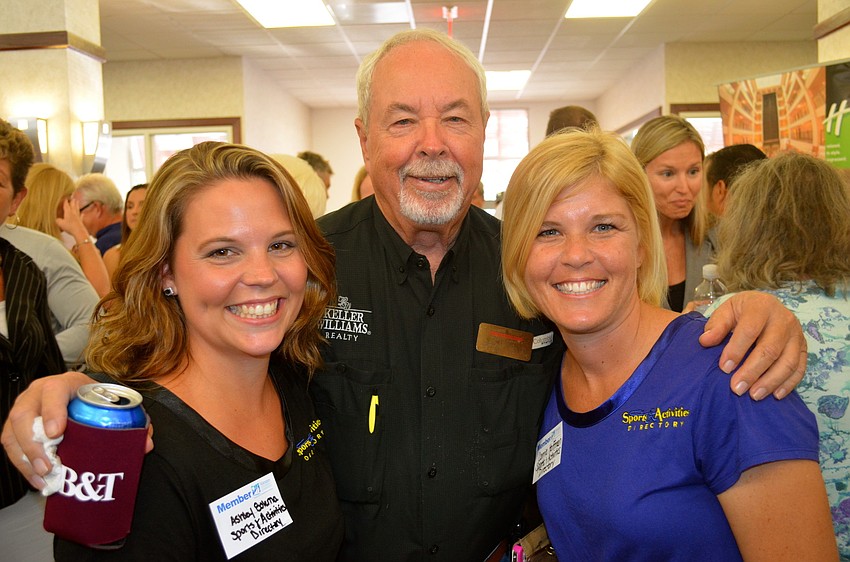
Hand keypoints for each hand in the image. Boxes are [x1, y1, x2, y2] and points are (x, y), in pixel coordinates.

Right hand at [1, 373, 154, 490]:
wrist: (80, 393)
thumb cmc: (94, 399)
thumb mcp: (112, 402)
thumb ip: (131, 420)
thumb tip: (145, 443)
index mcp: (64, 383)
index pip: (53, 392)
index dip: (52, 412)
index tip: (57, 433)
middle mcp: (38, 393)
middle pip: (24, 415)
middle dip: (34, 444)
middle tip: (50, 465)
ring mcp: (23, 408)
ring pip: (12, 432)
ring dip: (25, 458)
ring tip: (43, 477)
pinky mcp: (16, 425)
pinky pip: (10, 444)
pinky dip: (21, 464)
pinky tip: (36, 479)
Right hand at [56, 199, 90, 243]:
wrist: (79, 232)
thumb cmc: (70, 227)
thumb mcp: (60, 223)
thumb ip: (58, 220)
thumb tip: (57, 219)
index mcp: (68, 212)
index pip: (66, 205)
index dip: (66, 202)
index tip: (66, 198)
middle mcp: (73, 213)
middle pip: (73, 206)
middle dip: (72, 201)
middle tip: (73, 197)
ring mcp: (78, 217)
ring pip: (77, 209)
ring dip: (77, 205)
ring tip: (77, 201)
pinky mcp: (81, 221)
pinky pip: (81, 216)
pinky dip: (81, 214)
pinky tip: (82, 213)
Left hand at [699, 291, 805, 400]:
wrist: (766, 305)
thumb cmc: (742, 311)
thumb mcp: (726, 310)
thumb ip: (716, 325)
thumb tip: (705, 341)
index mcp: (761, 307)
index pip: (749, 330)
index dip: (736, 350)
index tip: (724, 368)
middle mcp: (784, 319)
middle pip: (770, 349)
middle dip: (752, 371)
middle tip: (737, 389)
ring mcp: (796, 334)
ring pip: (788, 362)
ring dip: (771, 381)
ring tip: (754, 395)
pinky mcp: (803, 347)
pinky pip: (800, 368)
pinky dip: (788, 383)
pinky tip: (775, 395)